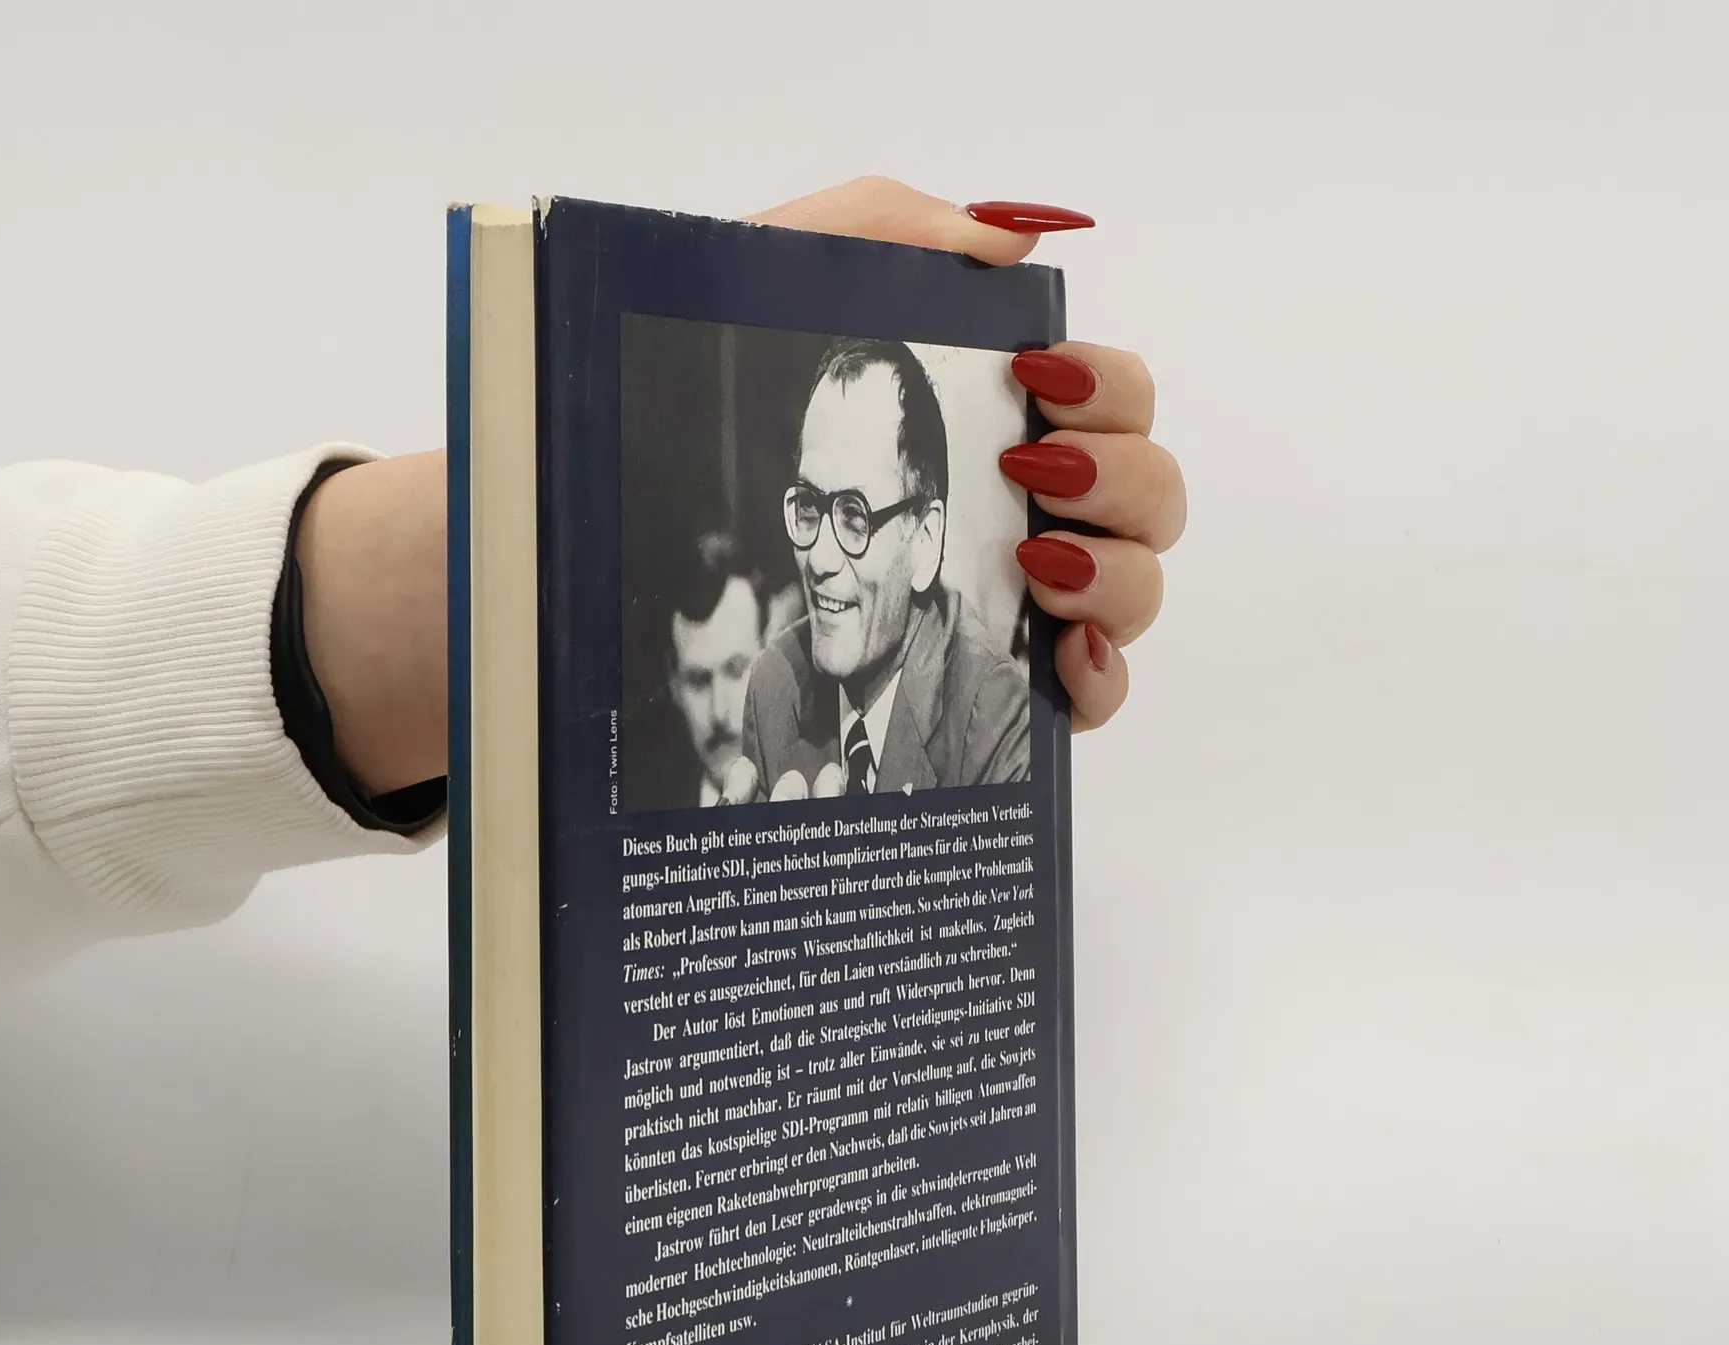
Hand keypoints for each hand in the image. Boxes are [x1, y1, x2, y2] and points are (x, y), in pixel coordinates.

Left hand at [752, 176, 1183, 733]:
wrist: (618, 501)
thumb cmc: (699, 387)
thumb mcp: (775, 273)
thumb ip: (887, 228)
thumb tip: (1010, 238)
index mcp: (993, 414)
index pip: (1115, 395)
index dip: (1109, 387)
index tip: (1039, 388)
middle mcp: (1025, 505)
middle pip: (1152, 490)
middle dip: (1119, 475)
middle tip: (1033, 477)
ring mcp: (1017, 599)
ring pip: (1140, 585)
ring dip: (1114, 570)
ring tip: (1035, 567)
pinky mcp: (990, 685)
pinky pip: (1095, 691)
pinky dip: (1101, 675)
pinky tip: (1061, 656)